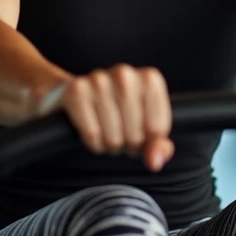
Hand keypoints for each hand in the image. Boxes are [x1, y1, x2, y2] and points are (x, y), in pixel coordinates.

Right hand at [51, 64, 173, 172]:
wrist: (80, 95)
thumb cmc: (120, 112)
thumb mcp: (147, 127)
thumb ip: (159, 145)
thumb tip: (155, 160)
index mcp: (150, 80)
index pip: (157, 130)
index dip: (147, 141)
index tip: (140, 132)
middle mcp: (125, 75)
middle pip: (135, 136)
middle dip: (127, 144)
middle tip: (120, 133)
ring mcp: (99, 80)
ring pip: (113, 137)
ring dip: (109, 144)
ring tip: (106, 131)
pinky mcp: (77, 91)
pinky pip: (91, 134)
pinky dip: (92, 141)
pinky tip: (92, 129)